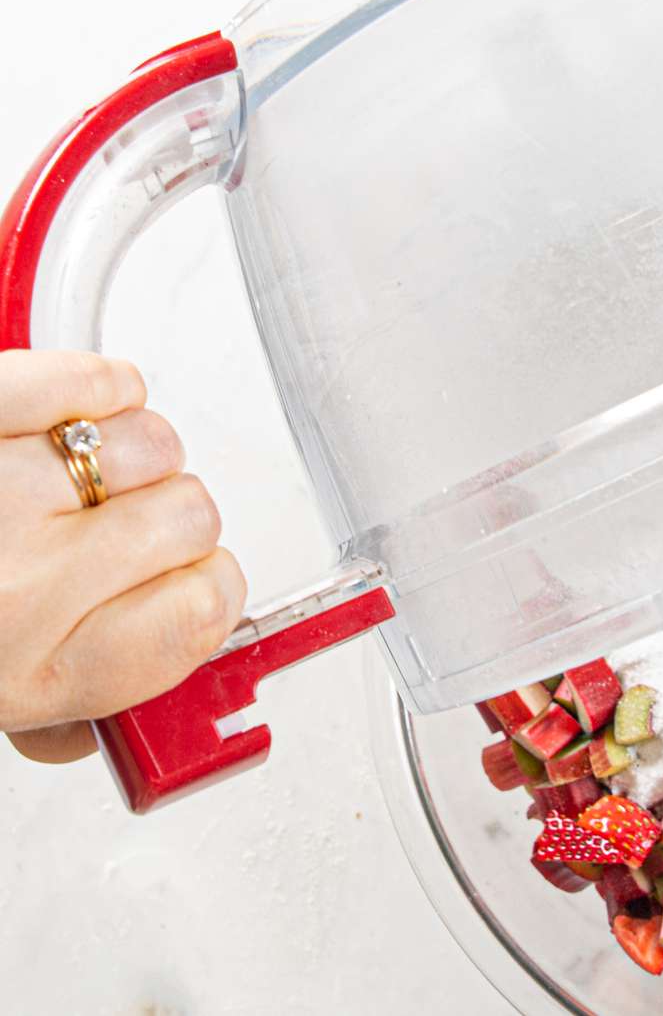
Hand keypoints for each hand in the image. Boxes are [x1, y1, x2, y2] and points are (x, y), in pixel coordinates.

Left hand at [1, 351, 245, 763]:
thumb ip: (52, 716)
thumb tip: (127, 717)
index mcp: (32, 671)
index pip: (205, 610)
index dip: (207, 588)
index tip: (188, 580)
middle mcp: (20, 586)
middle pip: (192, 518)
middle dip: (164, 516)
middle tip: (115, 526)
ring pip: (152, 444)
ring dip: (127, 449)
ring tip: (78, 467)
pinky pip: (94, 380)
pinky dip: (97, 384)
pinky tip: (70, 410)